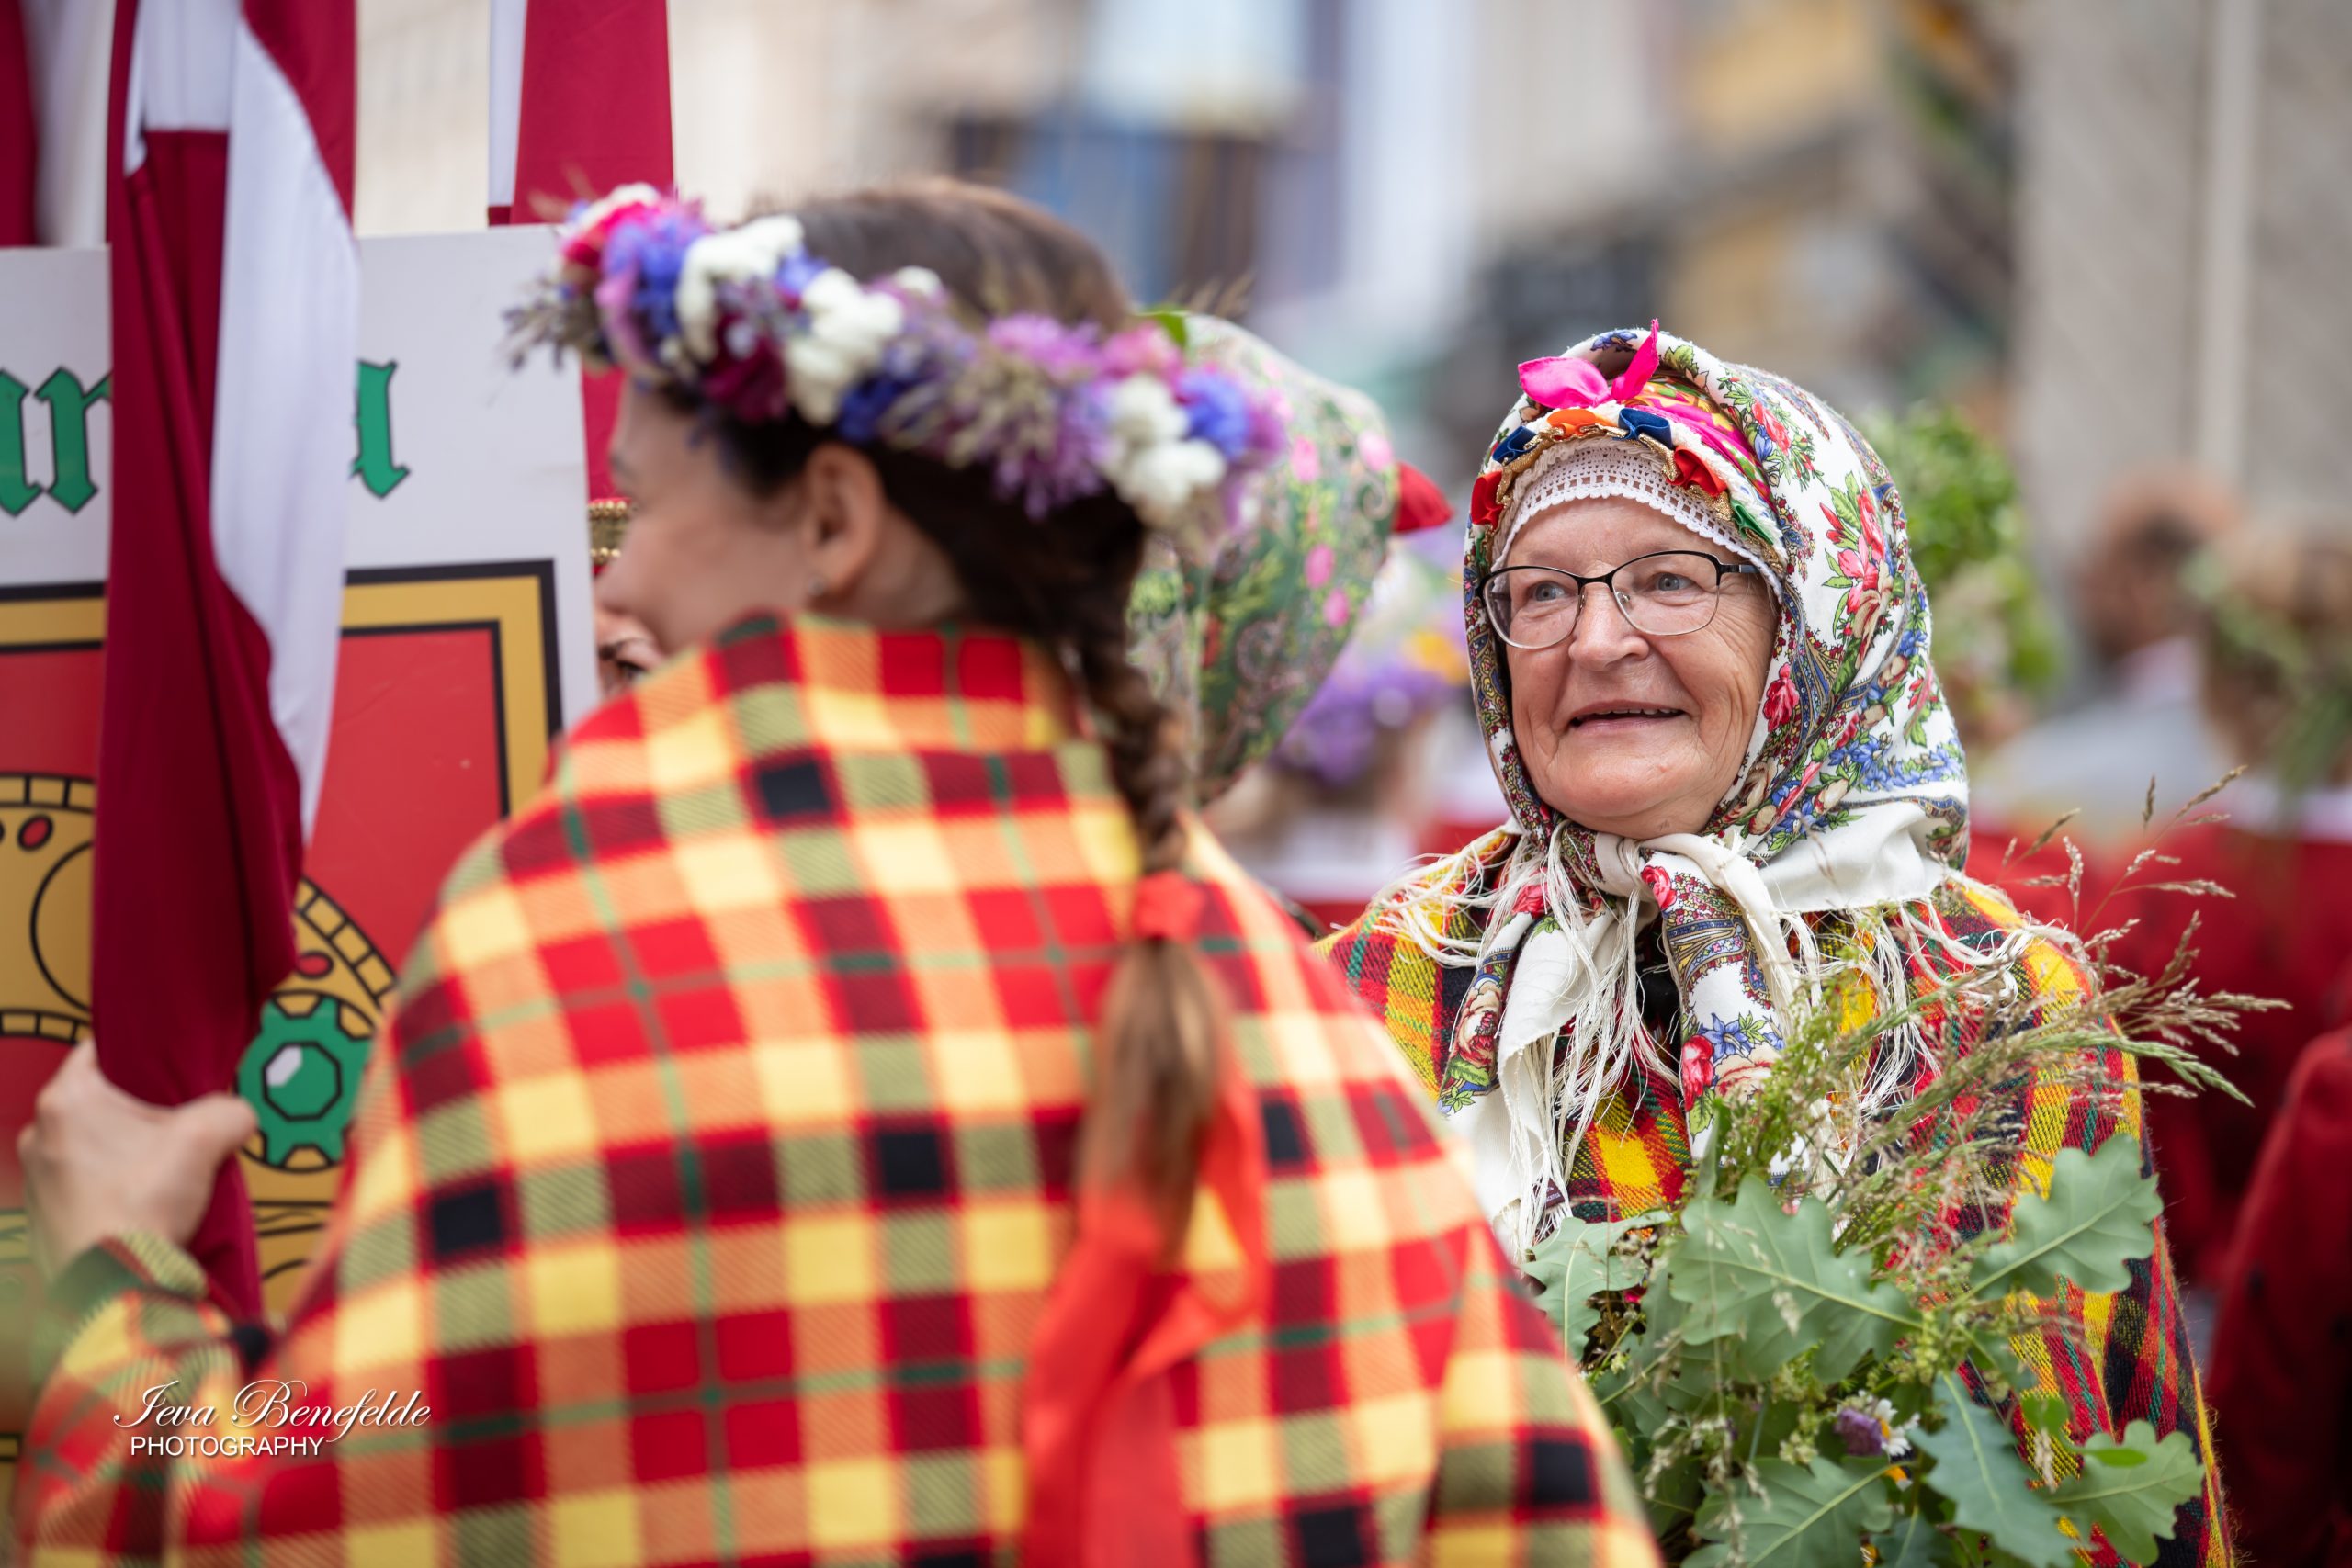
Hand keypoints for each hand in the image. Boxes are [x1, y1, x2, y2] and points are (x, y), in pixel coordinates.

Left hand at [17, 1039, 257, 1277]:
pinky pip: (80, 1183)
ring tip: (162, 1171)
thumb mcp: (207, 1139)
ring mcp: (36, 1177)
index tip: (167, 1067)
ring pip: (89, 1145)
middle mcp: (39, 1134)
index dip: (139, 1052)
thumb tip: (237, 1115)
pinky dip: (109, 1186)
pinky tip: (141, 1202)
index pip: (99, 1049)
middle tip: (176, 1127)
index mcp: (66, 1100)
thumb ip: (230, 1110)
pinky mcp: (41, 1214)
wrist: (116, 1280)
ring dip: (123, 1152)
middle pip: (99, 1102)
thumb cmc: (143, 1202)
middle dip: (138, 1112)